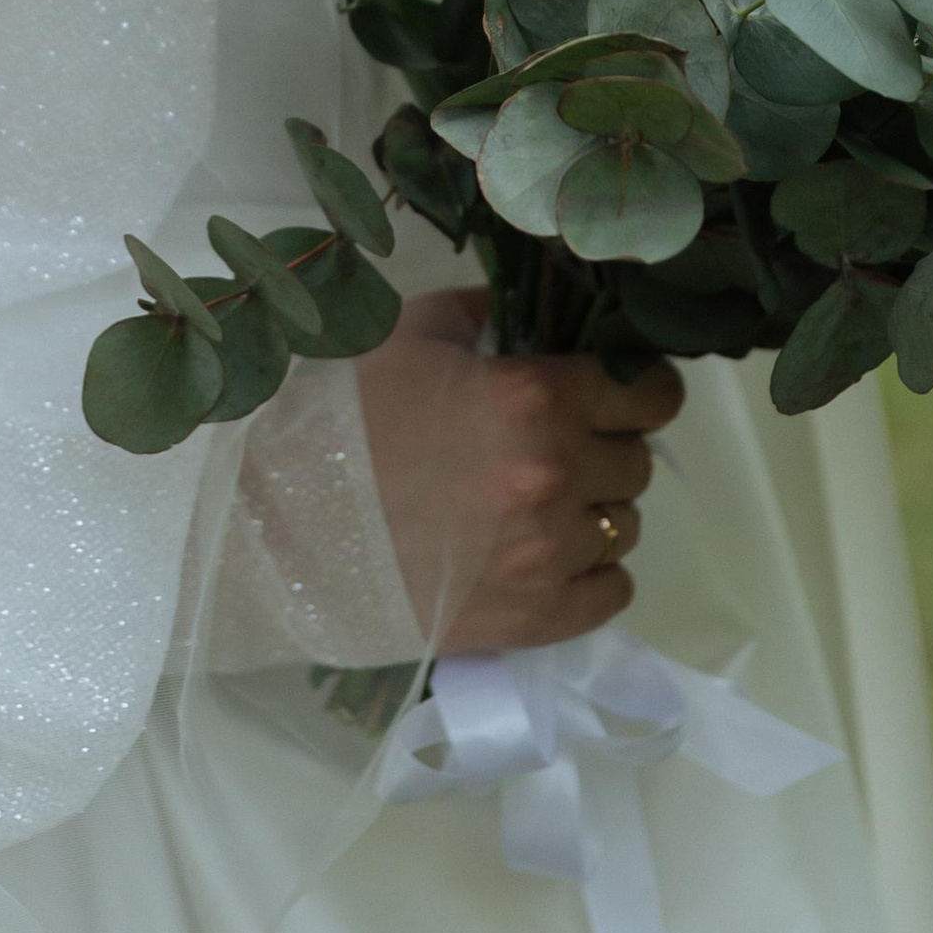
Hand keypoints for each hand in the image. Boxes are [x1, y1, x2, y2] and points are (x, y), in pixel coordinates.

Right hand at [353, 287, 683, 653]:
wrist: (281, 527)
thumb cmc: (344, 418)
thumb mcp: (415, 334)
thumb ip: (494, 315)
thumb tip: (547, 318)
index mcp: (532, 396)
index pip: (652, 395)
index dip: (637, 391)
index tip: (615, 396)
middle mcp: (553, 473)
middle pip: (636, 464)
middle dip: (602, 451)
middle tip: (549, 451)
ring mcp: (547, 552)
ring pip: (624, 527)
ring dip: (589, 513)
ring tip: (531, 507)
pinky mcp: (533, 618)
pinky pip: (612, 593)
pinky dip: (590, 574)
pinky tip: (544, 556)